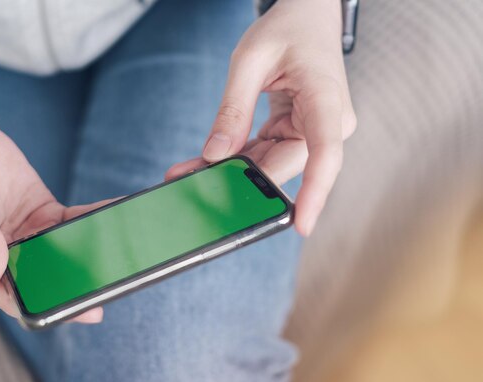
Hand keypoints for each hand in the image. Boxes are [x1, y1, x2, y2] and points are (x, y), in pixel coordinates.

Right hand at [0, 88, 104, 322]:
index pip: (11, 296)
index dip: (42, 308)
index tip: (75, 313)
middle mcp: (3, 255)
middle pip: (43, 281)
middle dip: (76, 287)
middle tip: (111, 289)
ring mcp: (26, 236)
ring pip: (64, 254)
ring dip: (91, 256)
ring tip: (124, 257)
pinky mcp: (43, 215)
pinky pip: (73, 223)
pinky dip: (94, 220)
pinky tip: (116, 215)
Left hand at [168, 0, 355, 235]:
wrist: (307, 16)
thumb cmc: (288, 28)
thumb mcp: (251, 60)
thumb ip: (233, 109)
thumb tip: (216, 155)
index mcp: (327, 102)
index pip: (325, 156)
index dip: (314, 194)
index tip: (300, 226)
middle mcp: (328, 125)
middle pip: (282, 167)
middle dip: (238, 182)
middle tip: (192, 186)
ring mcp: (312, 132)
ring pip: (268, 165)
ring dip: (230, 172)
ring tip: (188, 174)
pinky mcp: (295, 134)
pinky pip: (264, 154)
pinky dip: (236, 159)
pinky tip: (205, 163)